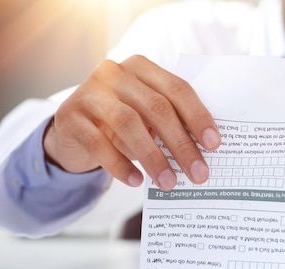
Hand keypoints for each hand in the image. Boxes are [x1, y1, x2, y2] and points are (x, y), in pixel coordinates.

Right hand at [43, 55, 220, 189]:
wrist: (74, 129)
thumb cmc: (123, 123)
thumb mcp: (146, 117)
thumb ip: (170, 123)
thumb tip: (203, 153)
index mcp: (142, 68)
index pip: (177, 89)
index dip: (198, 116)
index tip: (214, 144)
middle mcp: (115, 73)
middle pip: (156, 108)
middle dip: (181, 144)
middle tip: (199, 173)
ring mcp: (89, 93)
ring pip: (128, 124)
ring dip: (153, 157)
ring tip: (169, 183)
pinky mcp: (70, 117)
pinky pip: (99, 143)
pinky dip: (120, 165)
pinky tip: (137, 182)